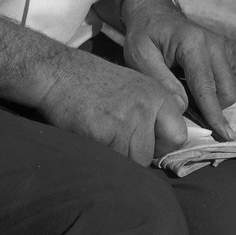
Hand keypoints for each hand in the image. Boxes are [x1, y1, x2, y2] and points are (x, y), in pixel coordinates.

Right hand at [37, 47, 187, 165]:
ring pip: (132, 161)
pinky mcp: (102, 134)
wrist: (57, 73)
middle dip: (135, 154)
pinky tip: (90, 134)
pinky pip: (110, 160)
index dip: (162, 145)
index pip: (178, 136)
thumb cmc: (92, 82)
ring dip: (117, 156)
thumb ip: (153, 112)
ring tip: (102, 134)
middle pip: (152, 155)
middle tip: (116, 137)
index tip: (148, 142)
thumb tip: (166, 146)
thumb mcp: (134, 86)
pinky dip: (100, 154)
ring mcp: (125, 120)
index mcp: (158, 94)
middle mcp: (145, 107)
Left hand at [122, 5, 235, 140]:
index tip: (225, 135)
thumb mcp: (140, 57)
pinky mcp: (224, 55)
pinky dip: (210, 91)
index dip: (214, 114)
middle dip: (211, 109)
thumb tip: (183, 107)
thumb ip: (161, 82)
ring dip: (210, 100)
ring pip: (227, 90)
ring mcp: (223, 49)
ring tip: (182, 90)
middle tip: (183, 109)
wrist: (155, 14)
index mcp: (193, 43)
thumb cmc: (144, 35)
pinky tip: (189, 83)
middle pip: (226, 92)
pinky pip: (224, 83)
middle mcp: (215, 45)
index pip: (206, 87)